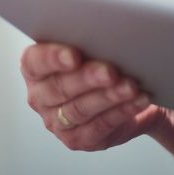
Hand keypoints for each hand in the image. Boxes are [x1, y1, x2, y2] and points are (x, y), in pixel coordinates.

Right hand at [21, 43, 162, 150]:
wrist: (133, 93)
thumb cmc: (107, 62)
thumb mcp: (95, 48)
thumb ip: (90, 41)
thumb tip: (107, 34)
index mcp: (36, 69)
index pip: (35, 62)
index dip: (53, 58)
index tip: (74, 55)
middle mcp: (41, 96)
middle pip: (60, 88)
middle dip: (88, 78)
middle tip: (111, 71)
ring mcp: (56, 122)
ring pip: (81, 109)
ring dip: (109, 97)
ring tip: (131, 86)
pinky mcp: (78, 139)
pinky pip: (101, 126)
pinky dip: (122, 111)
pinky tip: (138, 100)